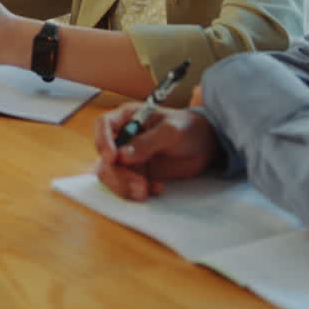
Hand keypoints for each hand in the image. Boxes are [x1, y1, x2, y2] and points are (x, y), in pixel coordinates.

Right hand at [94, 104, 218, 200]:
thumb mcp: (172, 131)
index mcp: (128, 117)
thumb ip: (148, 142)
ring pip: (111, 173)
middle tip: (139, 185)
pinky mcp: (136, 172)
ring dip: (124, 186)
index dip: (103, 140)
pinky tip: (157, 188)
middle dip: (118, 174)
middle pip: (104, 155)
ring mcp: (128, 156)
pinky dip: (136, 191)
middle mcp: (123, 136)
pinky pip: (125, 185)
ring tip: (146, 190)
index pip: (104, 124)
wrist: (205, 145)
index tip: (113, 158)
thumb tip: (122, 155)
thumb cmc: (189, 128)